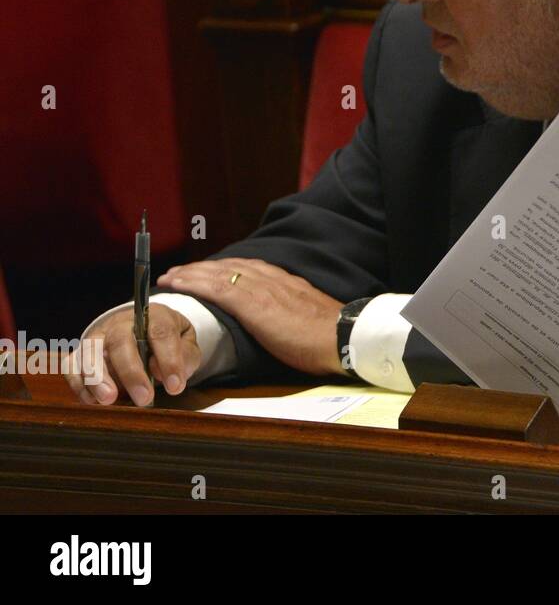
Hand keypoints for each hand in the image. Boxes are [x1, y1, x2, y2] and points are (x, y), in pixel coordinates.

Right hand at [66, 304, 199, 406]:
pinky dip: (79, 384)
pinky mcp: (81, 352)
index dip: (169, 360)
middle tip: (145, 399)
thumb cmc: (166, 340)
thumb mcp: (186, 343)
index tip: (175, 387)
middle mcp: (122, 323)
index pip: (161, 333)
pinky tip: (93, 401)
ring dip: (98, 377)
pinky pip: (72, 366)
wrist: (140, 329)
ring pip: (90, 350)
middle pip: (121, 341)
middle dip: (132, 372)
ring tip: (109, 399)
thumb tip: (163, 374)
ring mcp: (98, 336)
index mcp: (153, 316)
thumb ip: (183, 356)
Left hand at [156, 258, 343, 376]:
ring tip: (170, 277)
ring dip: (190, 273)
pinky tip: (177, 284)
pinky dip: (193, 283)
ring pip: (217, 273)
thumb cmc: (331, 336)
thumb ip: (294, 310)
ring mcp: (261, 290)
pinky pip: (215, 289)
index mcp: (285, 282)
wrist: (342, 337)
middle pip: (228, 267)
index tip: (206, 272)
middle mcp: (271, 279)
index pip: (247, 269)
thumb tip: (287, 318)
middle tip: (178, 272)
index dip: (222, 269)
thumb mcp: (310, 315)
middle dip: (201, 268)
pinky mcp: (252, 305)